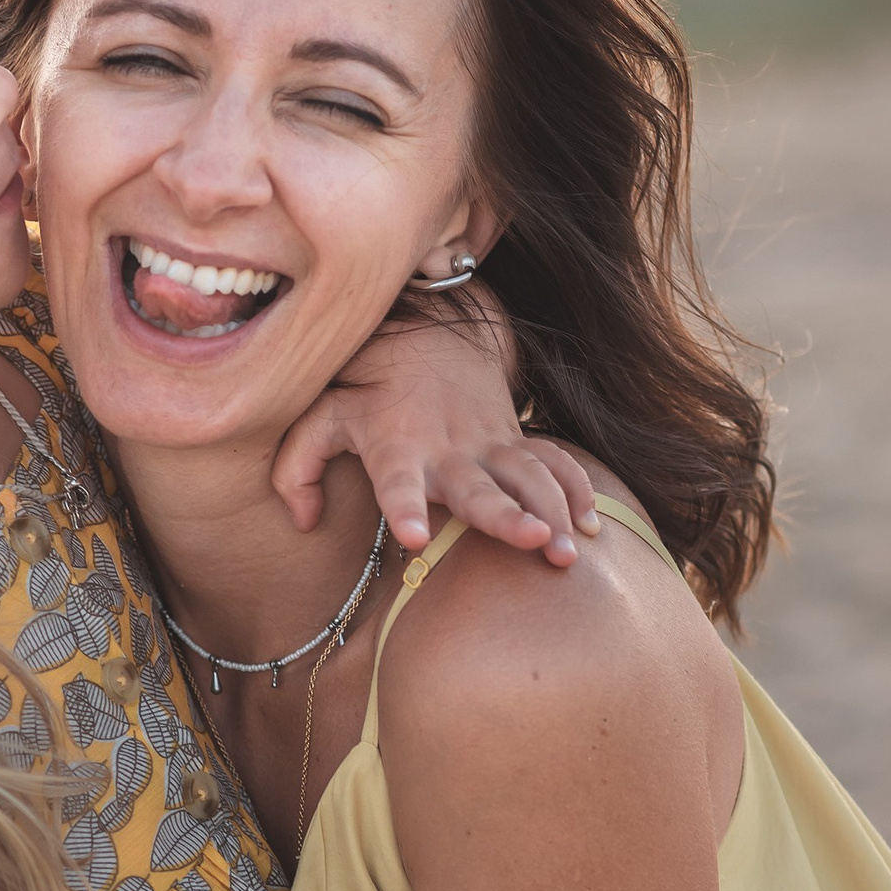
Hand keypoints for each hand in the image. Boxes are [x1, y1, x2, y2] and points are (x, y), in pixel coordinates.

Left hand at [274, 301, 597, 559]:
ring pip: (529, 478)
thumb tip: (304, 522)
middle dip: (506, 516)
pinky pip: (555, 465)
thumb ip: (299, 468)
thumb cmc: (368, 389)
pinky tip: (591, 527)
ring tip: (567, 553)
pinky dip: (577, 491)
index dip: (404, 508)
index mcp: (397, 445)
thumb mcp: (324, 415)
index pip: (397, 482)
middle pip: (479, 488)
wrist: (428, 337)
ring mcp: (488, 446)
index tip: (414, 538)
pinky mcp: (516, 443)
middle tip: (533, 540)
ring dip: (553, 513)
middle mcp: (448, 450)